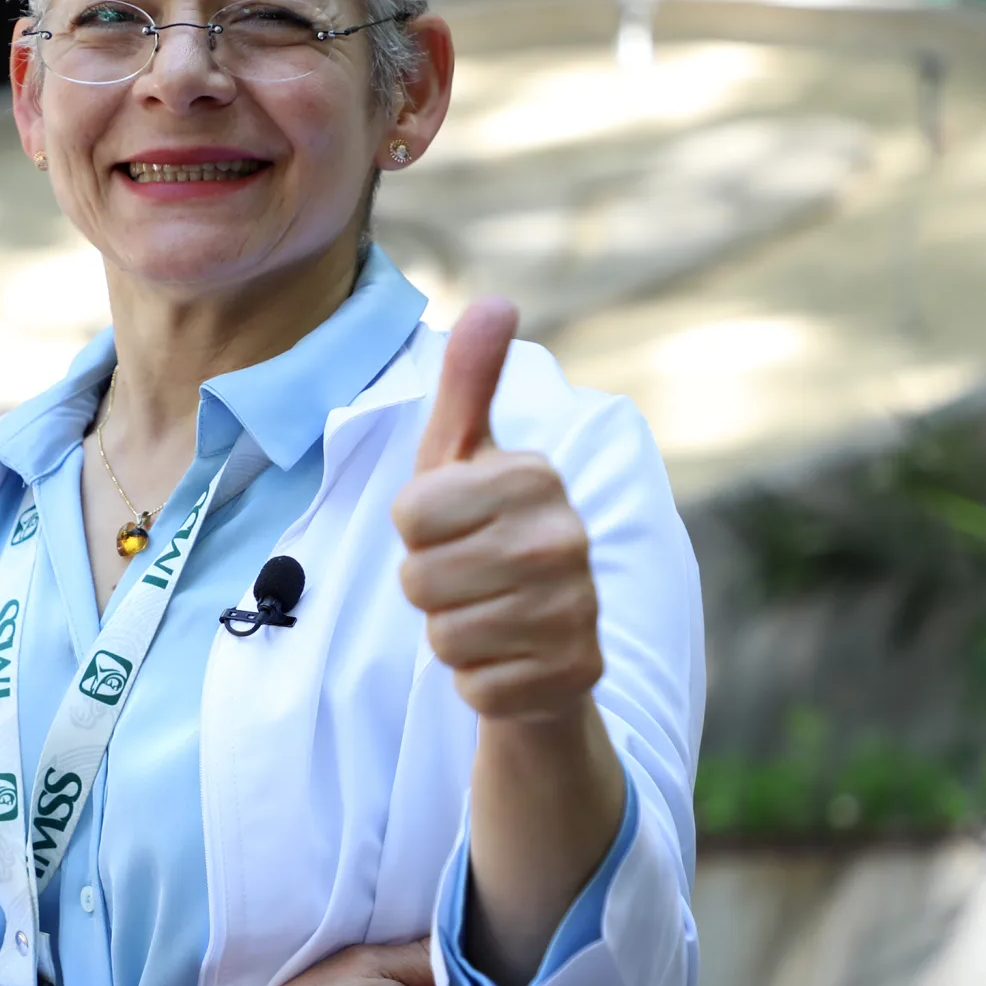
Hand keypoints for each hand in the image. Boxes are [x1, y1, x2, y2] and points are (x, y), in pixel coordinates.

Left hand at [393, 300, 604, 726]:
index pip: (411, 512)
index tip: (452, 525)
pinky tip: (508, 657)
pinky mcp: (571, 676)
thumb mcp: (464, 456)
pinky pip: (472, 685)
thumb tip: (496, 300)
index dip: (416, 528)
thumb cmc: (484, 533)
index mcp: (535, 477)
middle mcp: (565, 539)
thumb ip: (469, 381)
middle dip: (428, 585)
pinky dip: (476, 679)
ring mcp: (574, 611)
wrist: (543, 638)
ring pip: (443, 635)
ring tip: (487, 614)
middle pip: (420, 578)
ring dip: (450, 633)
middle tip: (468, 577)